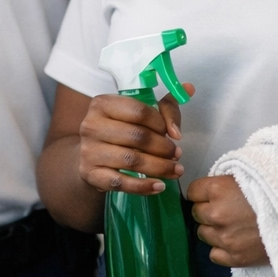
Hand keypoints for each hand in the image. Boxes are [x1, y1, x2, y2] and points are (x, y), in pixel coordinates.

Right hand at [77, 84, 191, 196]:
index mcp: (103, 103)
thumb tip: (189, 89)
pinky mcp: (90, 174)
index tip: (174, 134)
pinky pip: (119, 182)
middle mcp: (91, 125)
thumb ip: (165, 104)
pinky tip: (159, 186)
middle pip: (137, 137)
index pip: (139, 111)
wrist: (92, 154)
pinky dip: (142, 187)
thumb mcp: (140, 113)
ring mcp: (89, 151)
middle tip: (177, 155)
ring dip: (159, 167)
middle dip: (164, 148)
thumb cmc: (121, 129)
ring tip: (175, 171)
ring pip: (131, 160)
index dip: (161, 123)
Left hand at [187, 175, 267, 266]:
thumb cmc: (276, 192)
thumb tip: (212, 186)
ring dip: (214, 229)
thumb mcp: (251, 175)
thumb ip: (227, 181)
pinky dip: (221, 248)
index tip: (213, 194)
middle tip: (227, 209)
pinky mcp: (234, 257)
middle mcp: (216, 214)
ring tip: (234, 226)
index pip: (193, 191)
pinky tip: (236, 241)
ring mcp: (224, 238)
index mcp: (218, 189)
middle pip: (196, 213)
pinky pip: (213, 254)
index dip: (203, 192)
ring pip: (203, 234)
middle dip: (208, 211)